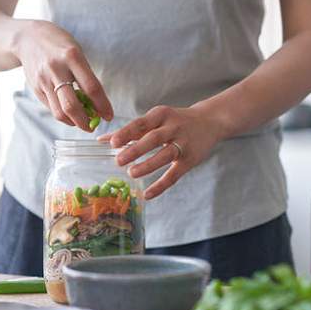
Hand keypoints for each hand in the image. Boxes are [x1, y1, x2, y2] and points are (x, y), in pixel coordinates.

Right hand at [13, 20, 112, 130]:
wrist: (27, 38)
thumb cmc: (59, 45)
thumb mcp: (76, 52)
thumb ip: (86, 76)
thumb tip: (97, 104)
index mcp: (72, 57)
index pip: (91, 88)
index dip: (102, 106)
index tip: (109, 116)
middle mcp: (56, 69)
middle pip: (72, 106)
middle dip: (85, 122)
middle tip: (92, 126)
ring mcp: (43, 80)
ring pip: (59, 112)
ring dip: (73, 122)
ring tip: (81, 121)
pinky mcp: (35, 88)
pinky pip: (51, 108)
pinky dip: (63, 115)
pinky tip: (69, 113)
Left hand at [98, 105, 226, 198]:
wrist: (209, 122)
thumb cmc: (173, 122)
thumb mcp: (154, 120)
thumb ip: (130, 131)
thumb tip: (100, 140)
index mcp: (161, 115)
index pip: (141, 123)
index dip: (127, 132)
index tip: (112, 142)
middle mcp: (173, 127)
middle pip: (153, 139)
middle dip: (135, 149)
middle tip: (118, 161)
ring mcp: (183, 143)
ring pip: (165, 155)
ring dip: (148, 165)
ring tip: (132, 173)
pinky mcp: (190, 160)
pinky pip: (174, 174)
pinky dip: (161, 185)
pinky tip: (147, 194)